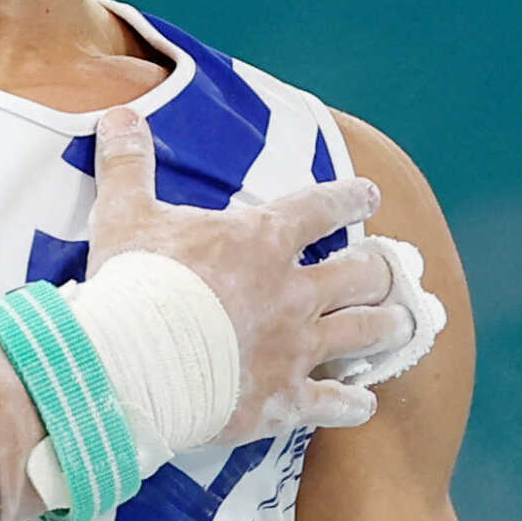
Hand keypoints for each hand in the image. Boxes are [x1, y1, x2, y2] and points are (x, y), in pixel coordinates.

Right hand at [87, 106, 411, 441]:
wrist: (133, 363)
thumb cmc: (133, 283)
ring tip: (403, 324)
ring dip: (387, 327)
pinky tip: (365, 405)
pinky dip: (352, 405)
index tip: (369, 192)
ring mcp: (294, 348)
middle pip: (358, 275)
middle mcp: (292, 292)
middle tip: (386, 270)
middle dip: (377, 271)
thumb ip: (128, 164)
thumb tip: (118, 115)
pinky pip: (333, 403)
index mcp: (262, 241)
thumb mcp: (125, 212)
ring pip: (363, 333)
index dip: (349, 196)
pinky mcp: (284, 400)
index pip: (321, 207)